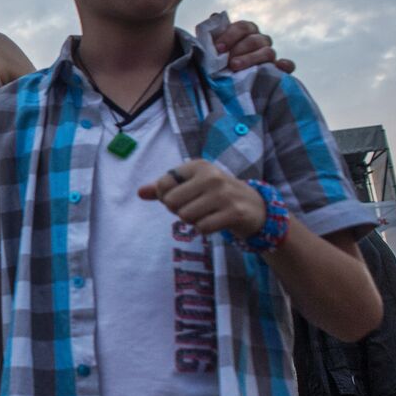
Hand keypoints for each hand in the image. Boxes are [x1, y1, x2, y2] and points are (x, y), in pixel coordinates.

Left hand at [137, 160, 265, 238]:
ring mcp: (224, 194)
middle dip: (178, 210)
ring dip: (192, 221)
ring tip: (207, 214)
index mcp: (198, 166)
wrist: (255, 206)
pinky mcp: (234, 212)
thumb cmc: (215, 194)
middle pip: (171, 202)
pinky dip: (204, 230)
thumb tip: (140, 192)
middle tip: (196, 207)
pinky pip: (202, 228)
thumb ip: (163, 188)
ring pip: (185, 216)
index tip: (183, 197)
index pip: (162, 185)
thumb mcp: (190, 185)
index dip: (166, 197)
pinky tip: (215, 222)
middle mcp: (211, 176)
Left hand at [213, 19, 293, 73]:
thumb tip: (214, 16)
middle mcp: (260, 40)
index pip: (242, 27)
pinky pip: (288, 65)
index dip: (230, 36)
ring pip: (268, 52)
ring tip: (236, 67)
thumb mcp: (211, 47)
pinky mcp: (277, 70)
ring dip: (252, 59)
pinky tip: (279, 66)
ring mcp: (269, 55)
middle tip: (227, 61)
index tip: (218, 48)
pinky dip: (286, 65)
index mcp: (246, 31)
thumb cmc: (216, 60)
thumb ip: (213, 33)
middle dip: (240, 49)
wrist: (221, 78)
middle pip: (255, 40)